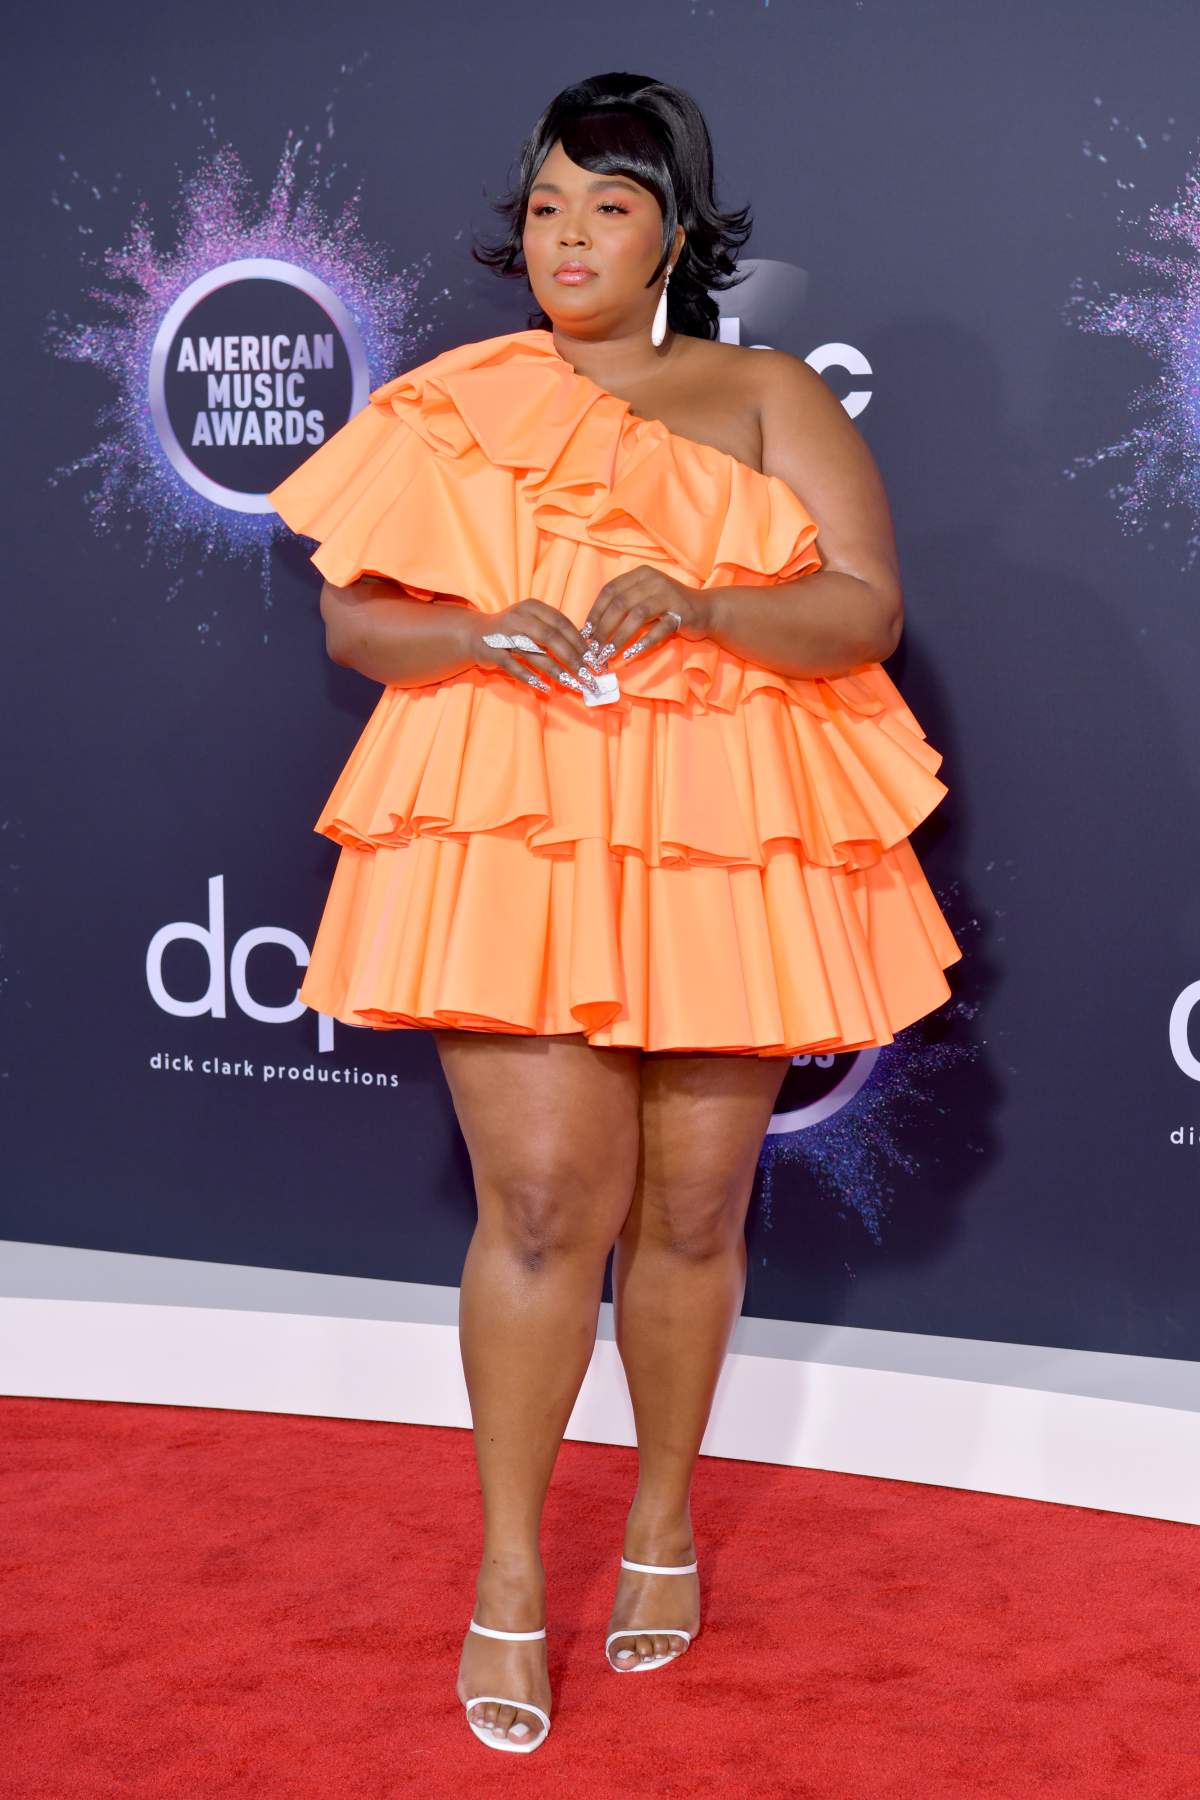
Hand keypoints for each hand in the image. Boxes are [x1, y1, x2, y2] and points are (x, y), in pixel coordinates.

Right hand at [468, 600, 597, 697]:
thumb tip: (584, 651)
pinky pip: (514, 666)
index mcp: (532, 607)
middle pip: (550, 637)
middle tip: (585, 674)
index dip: (578, 641)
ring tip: (571, 684)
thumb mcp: (532, 623)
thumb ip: (554, 631)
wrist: (474, 635)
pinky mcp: (492, 651)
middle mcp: (518, 617)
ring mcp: (503, 634)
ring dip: (555, 670)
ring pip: (534, 653)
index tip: (592, 658)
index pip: (561, 622)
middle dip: (571, 657)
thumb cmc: (511, 632)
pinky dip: (530, 678)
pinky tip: (544, 688)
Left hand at [583, 567, 709, 664]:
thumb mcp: (644, 599)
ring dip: (619, 637)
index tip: (586, 633)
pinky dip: (643, 642)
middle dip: (604, 628)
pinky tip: (631, 655)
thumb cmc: (669, 607)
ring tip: (609, 654)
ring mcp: (669, 595)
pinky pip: (660, 629)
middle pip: (621, 603)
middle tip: (595, 649)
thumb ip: (622, 607)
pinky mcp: (682, 613)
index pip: (610, 590)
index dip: (595, 612)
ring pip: (637, 615)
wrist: (707, 609)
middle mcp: (653, 580)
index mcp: (640, 574)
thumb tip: (592, 631)